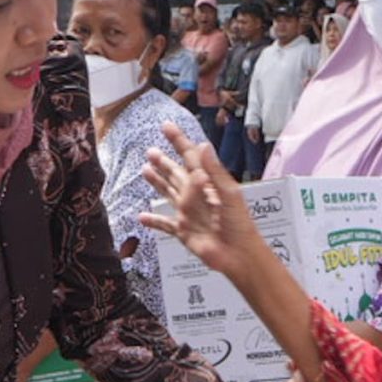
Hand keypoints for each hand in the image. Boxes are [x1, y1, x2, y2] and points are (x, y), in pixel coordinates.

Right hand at [140, 122, 262, 276]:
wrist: (239, 255)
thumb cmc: (240, 225)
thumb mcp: (229, 194)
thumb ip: (214, 171)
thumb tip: (202, 145)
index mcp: (208, 184)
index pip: (191, 157)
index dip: (179, 141)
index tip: (166, 126)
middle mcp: (196, 196)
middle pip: (176, 174)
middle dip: (164, 162)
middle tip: (150, 151)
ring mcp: (189, 214)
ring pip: (168, 193)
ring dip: (157, 182)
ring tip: (145, 170)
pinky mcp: (184, 232)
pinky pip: (165, 225)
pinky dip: (153, 221)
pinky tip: (141, 217)